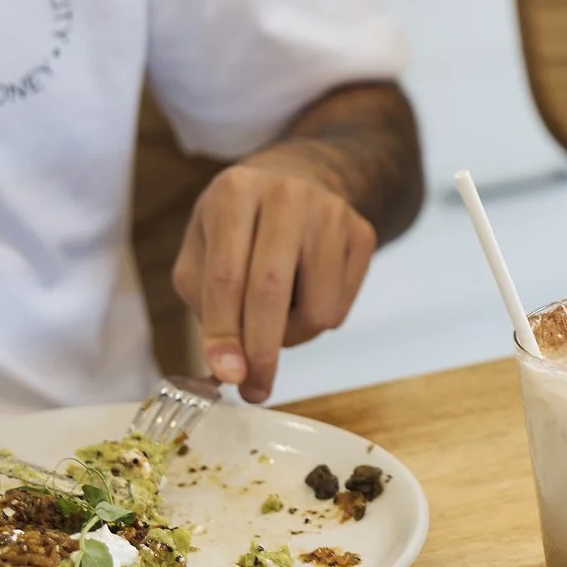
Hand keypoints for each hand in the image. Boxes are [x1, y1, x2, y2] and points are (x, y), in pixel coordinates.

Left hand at [175, 155, 377, 402]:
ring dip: (292, 336)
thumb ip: (206, 305)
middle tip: (255, 388)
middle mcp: (286, 195)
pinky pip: (342, 308)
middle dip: (260, 351)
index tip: (226, 375)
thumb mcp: (203, 248)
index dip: (223, 333)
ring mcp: (331, 213)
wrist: (300, 178)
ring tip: (277, 317)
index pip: (226, 276)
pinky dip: (317, 320)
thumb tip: (229, 368)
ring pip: (317, 309)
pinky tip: (304, 295)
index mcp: (235, 192)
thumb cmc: (240, 225)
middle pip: (271, 291)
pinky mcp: (363, 234)